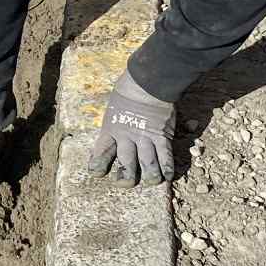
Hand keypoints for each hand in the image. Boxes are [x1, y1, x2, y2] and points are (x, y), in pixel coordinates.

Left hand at [88, 71, 175, 185]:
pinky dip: (167, 168)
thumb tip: (116, 131)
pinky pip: (166, 157)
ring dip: (149, 177)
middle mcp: (127, 137)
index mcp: (111, 129)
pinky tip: (167, 176)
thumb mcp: (114, 108)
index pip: (101, 153)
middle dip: (125, 178)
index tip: (97, 173)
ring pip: (148, 165)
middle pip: (126, 164)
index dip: (98, 166)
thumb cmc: (128, 90)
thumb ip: (115, 123)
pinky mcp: (162, 136)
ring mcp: (145, 138)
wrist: (148, 82)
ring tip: (149, 181)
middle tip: (124, 183)